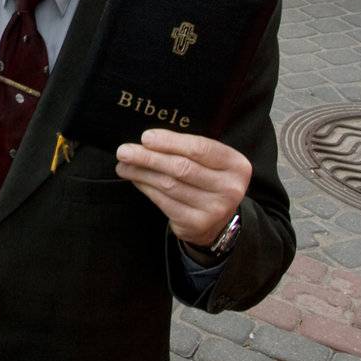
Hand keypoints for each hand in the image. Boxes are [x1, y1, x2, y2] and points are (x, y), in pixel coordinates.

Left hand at [114, 129, 250, 246]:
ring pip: (169, 185)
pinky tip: (135, 179)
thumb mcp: (210, 162)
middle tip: (124, 151)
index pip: (200, 148)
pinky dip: (146, 188)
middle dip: (148, 157)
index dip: (170, 142)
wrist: (218, 221)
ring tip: (123, 165)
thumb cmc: (208, 180)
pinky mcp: (197, 223)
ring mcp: (215, 209)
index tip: (145, 137)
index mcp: (237, 165)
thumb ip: (188, 149)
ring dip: (141, 173)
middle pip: (182, 167)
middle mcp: (230, 188)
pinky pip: (164, 201)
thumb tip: (147, 140)